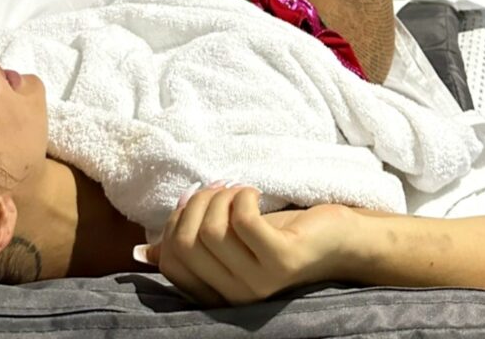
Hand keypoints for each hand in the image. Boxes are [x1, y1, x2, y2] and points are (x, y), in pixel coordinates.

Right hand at [137, 183, 352, 306]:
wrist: (339, 240)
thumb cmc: (281, 235)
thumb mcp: (232, 241)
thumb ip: (194, 246)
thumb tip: (145, 251)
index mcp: (218, 292)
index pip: (171, 261)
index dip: (175, 223)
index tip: (197, 201)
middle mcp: (234, 295)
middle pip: (185, 242)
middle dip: (197, 202)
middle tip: (221, 190)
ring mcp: (258, 282)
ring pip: (211, 230)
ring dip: (222, 196)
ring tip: (240, 191)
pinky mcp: (281, 260)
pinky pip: (243, 221)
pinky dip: (243, 196)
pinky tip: (255, 193)